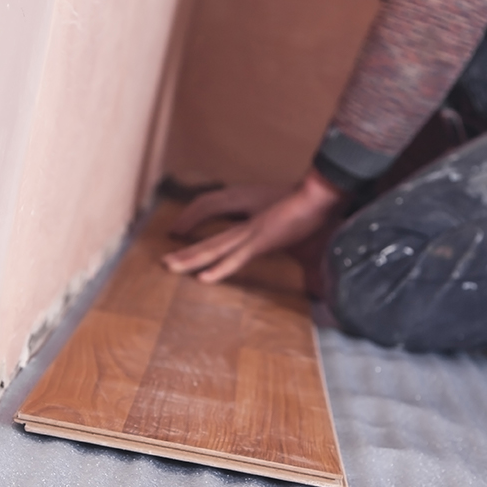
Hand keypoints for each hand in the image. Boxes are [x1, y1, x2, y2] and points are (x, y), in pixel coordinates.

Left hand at [162, 169, 344, 282]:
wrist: (321, 197)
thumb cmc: (316, 219)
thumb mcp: (308, 250)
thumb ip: (308, 271)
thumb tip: (316, 290)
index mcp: (254, 229)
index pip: (222, 241)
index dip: (204, 249)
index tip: (188, 258)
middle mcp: (246, 229)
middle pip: (210, 244)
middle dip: (186, 254)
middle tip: (165, 262)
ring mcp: (251, 233)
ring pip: (214, 249)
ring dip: (190, 258)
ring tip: (168, 266)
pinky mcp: (261, 240)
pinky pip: (236, 258)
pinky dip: (219, 268)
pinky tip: (202, 278)